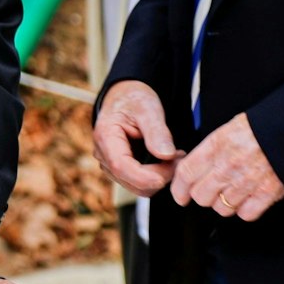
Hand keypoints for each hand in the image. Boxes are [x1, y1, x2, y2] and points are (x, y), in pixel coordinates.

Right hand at [93, 80, 182, 195]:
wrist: (126, 97)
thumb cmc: (134, 99)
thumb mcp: (148, 108)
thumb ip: (157, 131)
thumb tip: (166, 155)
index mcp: (105, 137)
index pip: (121, 166)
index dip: (145, 176)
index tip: (170, 173)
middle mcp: (103, 155)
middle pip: (131, 181)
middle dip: (159, 176)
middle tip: (181, 157)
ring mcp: (110, 165)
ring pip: (137, 186)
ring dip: (160, 177)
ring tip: (175, 157)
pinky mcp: (120, 170)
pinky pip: (139, 183)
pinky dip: (156, 177)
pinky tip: (166, 162)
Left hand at [170, 113, 283, 221]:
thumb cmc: (263, 128)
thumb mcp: (229, 130)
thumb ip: (210, 150)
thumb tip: (192, 167)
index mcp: (216, 146)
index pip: (185, 174)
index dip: (179, 189)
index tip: (180, 195)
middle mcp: (228, 165)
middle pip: (201, 196)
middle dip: (203, 196)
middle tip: (211, 191)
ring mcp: (247, 181)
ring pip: (222, 208)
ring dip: (225, 204)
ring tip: (233, 192)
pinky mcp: (267, 193)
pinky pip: (246, 214)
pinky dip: (246, 210)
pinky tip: (249, 199)